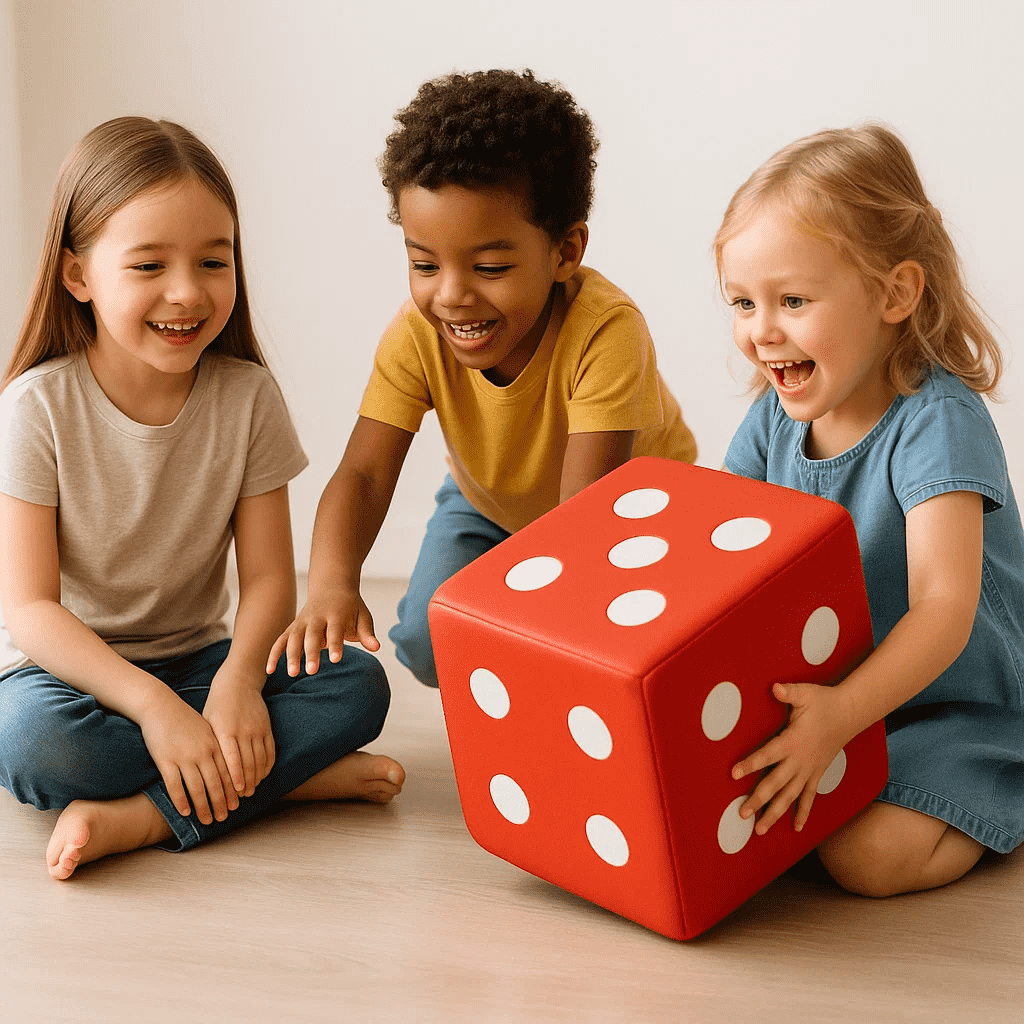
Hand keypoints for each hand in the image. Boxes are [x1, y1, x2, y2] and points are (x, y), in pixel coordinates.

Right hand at [139, 693, 239, 824]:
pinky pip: (175, 785)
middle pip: (214, 784)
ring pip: (196, 788)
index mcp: (215, 744)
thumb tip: (225, 769)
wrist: (160, 706)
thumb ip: (216, 748)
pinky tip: (185, 812)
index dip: (232, 791)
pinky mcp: (165, 760)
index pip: (227, 773)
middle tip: (223, 818)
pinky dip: (181, 800)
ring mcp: (184, 756)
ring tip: (206, 820)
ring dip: (203, 807)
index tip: (236, 805)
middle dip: (220, 803)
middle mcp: (202, 752)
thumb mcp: (206, 731)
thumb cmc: (185, 720)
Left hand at [203, 674, 275, 797]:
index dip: (235, 777)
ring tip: (250, 792)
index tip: (236, 793)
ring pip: (260, 759)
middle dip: (245, 784)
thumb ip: (209, 745)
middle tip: (241, 800)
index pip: (232, 759)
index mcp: (225, 730)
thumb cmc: (217, 705)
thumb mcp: (207, 722)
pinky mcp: (267, 727)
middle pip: (248, 763)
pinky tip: (262, 776)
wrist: (238, 682)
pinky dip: (267, 766)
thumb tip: (202, 771)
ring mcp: (258, 729)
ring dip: (257, 778)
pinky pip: (270, 750)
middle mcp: (244, 730)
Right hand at [266, 588, 378, 676]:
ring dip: (291, 655)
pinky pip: (280, 640)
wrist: (332, 587)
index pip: (335, 631)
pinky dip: (274, 653)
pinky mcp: (293, 627)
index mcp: (336, 614)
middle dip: (311, 653)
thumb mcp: (363, 616)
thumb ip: (367, 633)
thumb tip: (377, 647)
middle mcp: (316, 617)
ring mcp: (302, 621)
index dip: (336, 644)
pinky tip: (269, 670)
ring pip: (294, 638)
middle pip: (312, 636)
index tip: (336, 660)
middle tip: (311, 672)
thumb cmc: (350, 607)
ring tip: (293, 674)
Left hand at [731, 682, 854, 834]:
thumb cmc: (823, 701)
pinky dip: (802, 813)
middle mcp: (800, 760)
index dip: (750, 764)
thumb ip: (788, 693)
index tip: (733, 774)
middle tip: (741, 814)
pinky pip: (809, 797)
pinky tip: (795, 828)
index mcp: (792, 741)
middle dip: (758, 800)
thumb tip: (774, 687)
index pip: (767, 755)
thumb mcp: (804, 694)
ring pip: (790, 797)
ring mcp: (809, 770)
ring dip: (775, 813)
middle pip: (776, 784)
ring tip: (760, 830)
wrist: (849, 713)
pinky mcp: (817, 774)